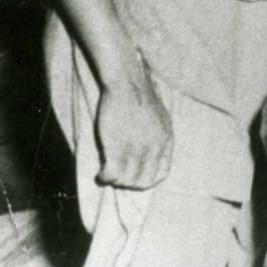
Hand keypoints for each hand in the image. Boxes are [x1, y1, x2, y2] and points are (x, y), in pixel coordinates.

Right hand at [93, 61, 174, 189]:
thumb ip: (157, 136)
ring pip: (127, 180)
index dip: (147, 180)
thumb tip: (149, 152)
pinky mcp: (117, 147)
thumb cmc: (139, 96)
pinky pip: (112, 174)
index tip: (136, 178)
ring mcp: (136, 149)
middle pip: (144, 181)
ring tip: (108, 174)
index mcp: (166, 140)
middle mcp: (154, 148)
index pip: (161, 173)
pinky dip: (105, 177)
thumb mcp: (159, 118)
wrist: (127, 82)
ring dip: (116, 181)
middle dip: (131, 184)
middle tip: (119, 177)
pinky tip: (100, 174)